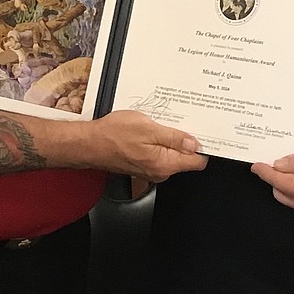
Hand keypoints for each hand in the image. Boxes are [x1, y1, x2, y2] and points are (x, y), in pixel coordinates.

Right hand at [84, 111, 206, 181]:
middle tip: (178, 121)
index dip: (203, 146)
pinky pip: (159, 154)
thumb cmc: (113, 135)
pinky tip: (150, 131)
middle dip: (186, 140)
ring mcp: (150, 170)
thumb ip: (174, 137)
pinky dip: (158, 143)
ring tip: (160, 124)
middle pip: (185, 158)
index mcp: (165, 163)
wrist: (88, 144)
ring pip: (171, 155)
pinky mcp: (142, 165)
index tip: (204, 132)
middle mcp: (160, 171)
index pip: (197, 162)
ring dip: (170, 140)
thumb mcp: (147, 128)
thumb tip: (194, 143)